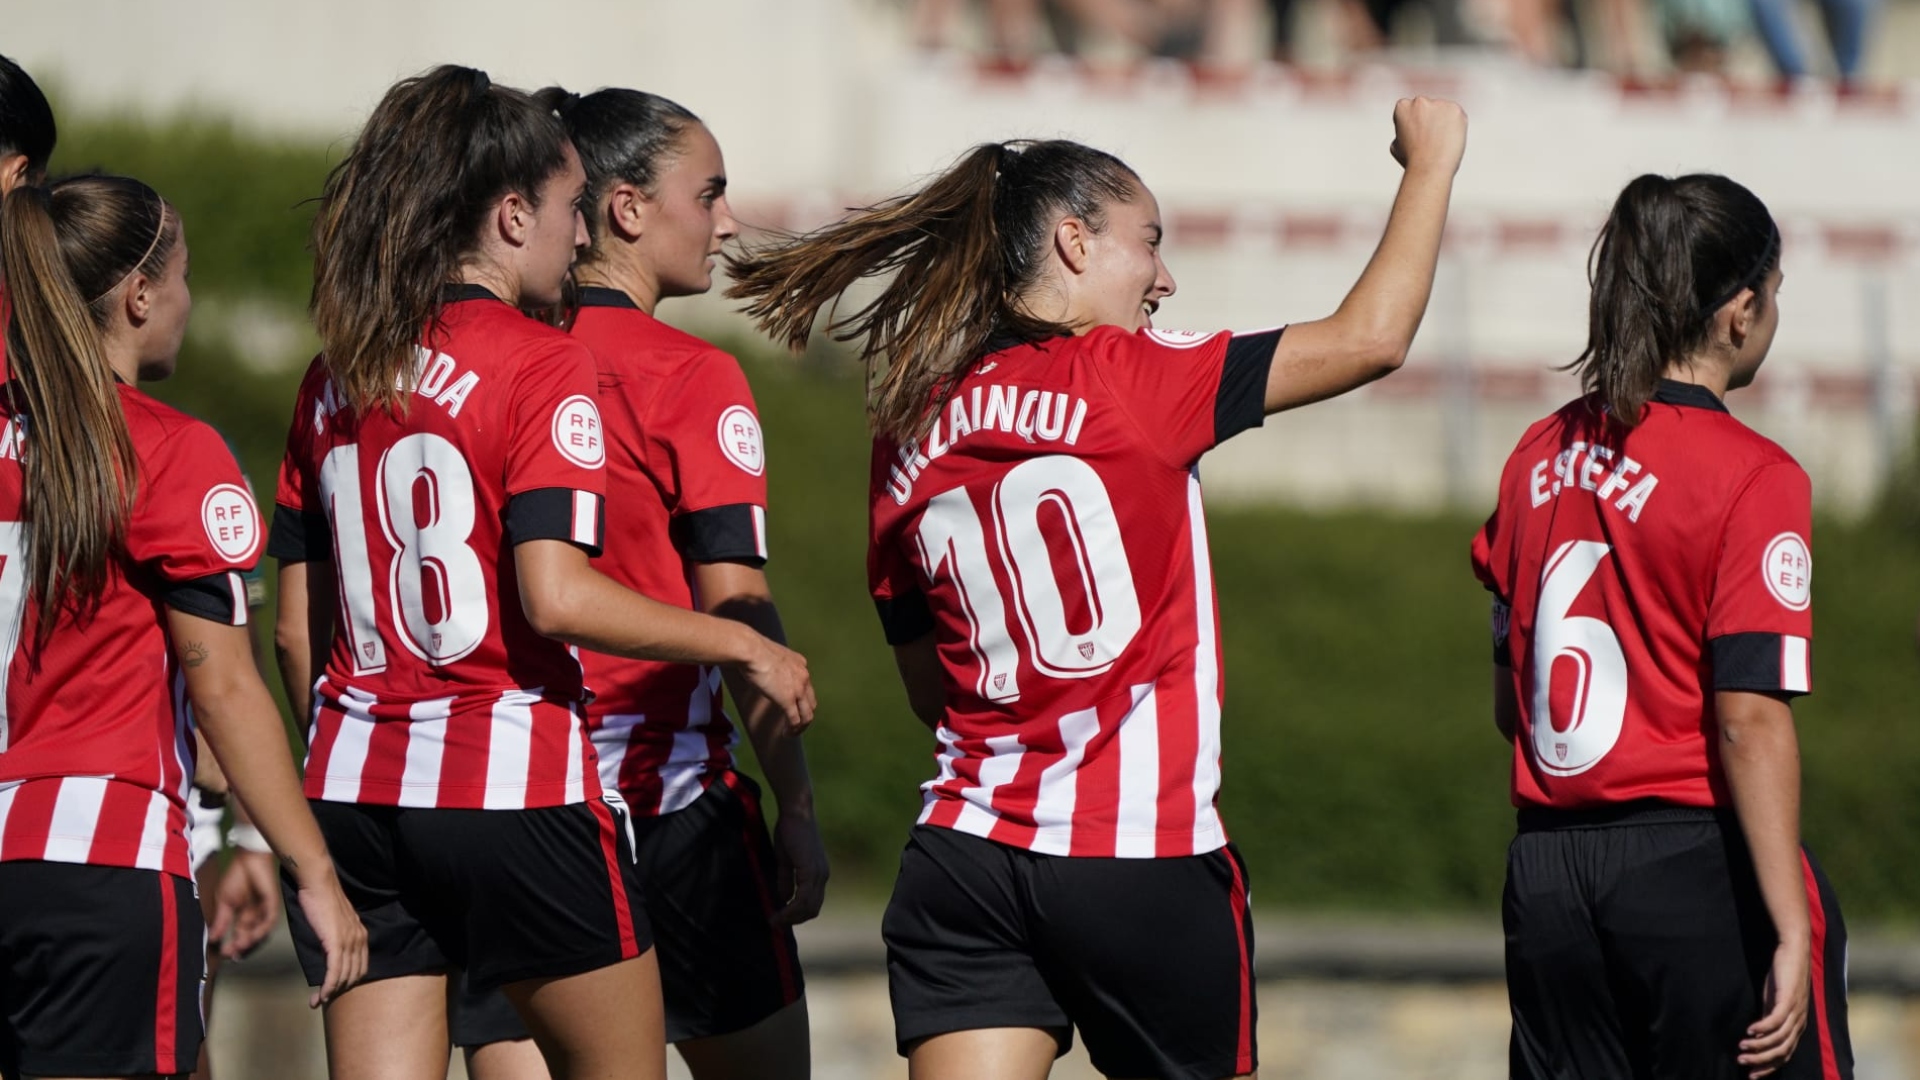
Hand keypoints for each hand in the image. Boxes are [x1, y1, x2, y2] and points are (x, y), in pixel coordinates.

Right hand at [209, 849, 283, 959]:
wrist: (247, 860)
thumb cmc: (235, 877)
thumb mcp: (224, 901)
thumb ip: (221, 920)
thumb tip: (213, 938)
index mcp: (242, 913)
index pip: (238, 933)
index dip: (231, 944)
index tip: (223, 953)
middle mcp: (254, 914)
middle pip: (249, 935)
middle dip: (241, 946)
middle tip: (232, 955)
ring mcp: (264, 910)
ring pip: (260, 931)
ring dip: (250, 941)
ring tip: (240, 947)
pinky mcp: (272, 904)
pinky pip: (269, 921)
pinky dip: (261, 930)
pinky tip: (253, 936)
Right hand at [292, 863, 368, 1007]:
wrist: (319, 883)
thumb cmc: (322, 900)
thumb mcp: (334, 923)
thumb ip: (336, 938)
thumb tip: (329, 953)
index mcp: (361, 936)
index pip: (360, 967)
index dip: (349, 982)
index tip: (335, 991)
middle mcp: (359, 940)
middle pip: (354, 975)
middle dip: (340, 991)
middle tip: (324, 1001)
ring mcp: (349, 941)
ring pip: (344, 976)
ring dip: (331, 993)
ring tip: (317, 1002)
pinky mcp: (336, 942)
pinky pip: (334, 971)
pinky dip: (328, 986)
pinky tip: (320, 996)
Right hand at [741, 638, 816, 735]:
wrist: (751, 650)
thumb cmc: (752, 649)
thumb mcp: (769, 655)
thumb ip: (771, 664)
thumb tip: (759, 669)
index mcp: (800, 664)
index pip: (807, 686)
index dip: (801, 699)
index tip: (792, 706)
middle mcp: (803, 676)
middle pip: (811, 702)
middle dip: (804, 715)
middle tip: (794, 723)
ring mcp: (797, 689)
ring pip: (807, 715)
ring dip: (801, 727)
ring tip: (791, 733)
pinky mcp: (788, 699)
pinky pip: (795, 720)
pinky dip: (792, 730)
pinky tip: (785, 734)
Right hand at [770, 810, 829, 926]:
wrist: (796, 812)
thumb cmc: (790, 831)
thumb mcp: (786, 860)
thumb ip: (786, 880)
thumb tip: (784, 899)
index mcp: (818, 874)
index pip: (812, 903)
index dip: (797, 915)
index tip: (779, 920)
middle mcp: (822, 876)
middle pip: (812, 909)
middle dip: (794, 920)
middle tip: (776, 924)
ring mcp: (818, 874)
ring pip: (809, 907)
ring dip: (791, 917)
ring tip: (775, 921)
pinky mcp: (811, 870)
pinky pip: (803, 897)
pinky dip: (791, 908)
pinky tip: (779, 911)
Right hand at [1389, 97, 1467, 176]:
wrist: (1430, 167)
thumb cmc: (1412, 160)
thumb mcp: (1396, 144)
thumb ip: (1403, 130)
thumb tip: (1410, 128)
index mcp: (1402, 106)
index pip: (1410, 109)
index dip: (1414, 125)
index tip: (1416, 137)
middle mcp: (1420, 101)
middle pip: (1427, 108)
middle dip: (1429, 120)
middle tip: (1430, 140)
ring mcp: (1439, 103)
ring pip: (1443, 111)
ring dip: (1443, 122)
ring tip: (1441, 142)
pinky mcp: (1455, 109)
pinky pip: (1457, 116)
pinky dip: (1456, 126)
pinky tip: (1450, 139)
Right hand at [1738, 939, 1810, 1076]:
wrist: (1794, 951)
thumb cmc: (1783, 975)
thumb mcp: (1774, 1001)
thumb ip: (1769, 1017)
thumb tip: (1756, 1034)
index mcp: (1797, 1025)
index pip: (1785, 1055)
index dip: (1769, 1067)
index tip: (1752, 1074)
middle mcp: (1799, 1023)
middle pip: (1782, 1052)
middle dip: (1762, 1062)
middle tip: (1742, 1064)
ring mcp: (1795, 1012)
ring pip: (1778, 1040)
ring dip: (1759, 1047)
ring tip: (1741, 1050)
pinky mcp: (1789, 1000)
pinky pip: (1775, 1020)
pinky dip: (1762, 1029)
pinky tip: (1749, 1030)